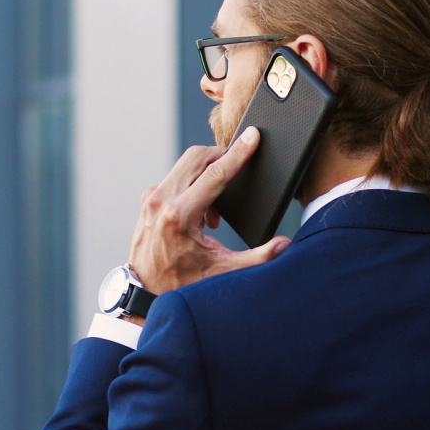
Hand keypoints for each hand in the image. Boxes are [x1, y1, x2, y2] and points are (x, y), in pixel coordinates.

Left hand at [127, 127, 290, 297]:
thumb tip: (284, 245)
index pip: (215, 174)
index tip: (252, 137)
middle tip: (240, 165)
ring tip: (216, 209)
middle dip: (222, 155)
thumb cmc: (181, 283)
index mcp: (180, 215)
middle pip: (197, 158)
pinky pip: (175, 177)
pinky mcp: (148, 198)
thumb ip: (258, 257)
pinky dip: (193, 184)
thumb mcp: (223, 271)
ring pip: (185, 164)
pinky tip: (201, 210)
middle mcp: (162, 201)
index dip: (238, 154)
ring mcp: (151, 197)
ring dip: (207, 173)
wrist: (145, 291)